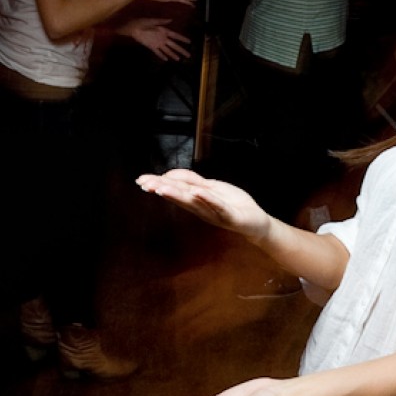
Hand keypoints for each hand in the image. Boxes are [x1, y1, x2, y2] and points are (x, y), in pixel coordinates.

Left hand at [124, 16, 191, 60]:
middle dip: (181, 50)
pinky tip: (166, 59)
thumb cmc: (142, 22)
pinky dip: (162, 55)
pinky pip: (158, 52)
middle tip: (188, 55)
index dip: (182, 39)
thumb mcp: (152, 21)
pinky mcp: (152, 47)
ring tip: (179, 59)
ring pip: (167, 50)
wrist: (133, 28)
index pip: (175, 36)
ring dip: (173, 54)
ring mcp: (157, 43)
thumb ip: (161, 21)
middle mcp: (162, 38)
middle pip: (174, 45)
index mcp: (164, 31)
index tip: (189, 42)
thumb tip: (171, 20)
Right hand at [135, 168, 270, 237]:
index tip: (141, 180)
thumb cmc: (232, 204)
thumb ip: (192, 180)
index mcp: (196, 200)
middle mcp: (202, 208)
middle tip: (145, 184)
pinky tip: (197, 192)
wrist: (254, 221)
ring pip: (194, 202)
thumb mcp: (210, 188)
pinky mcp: (230, 216)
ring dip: (177, 195)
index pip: (175, 189)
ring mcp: (215, 213)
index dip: (158, 184)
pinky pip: (217, 207)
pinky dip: (207, 200)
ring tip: (162, 188)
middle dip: (162, 189)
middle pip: (180, 196)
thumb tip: (170, 174)